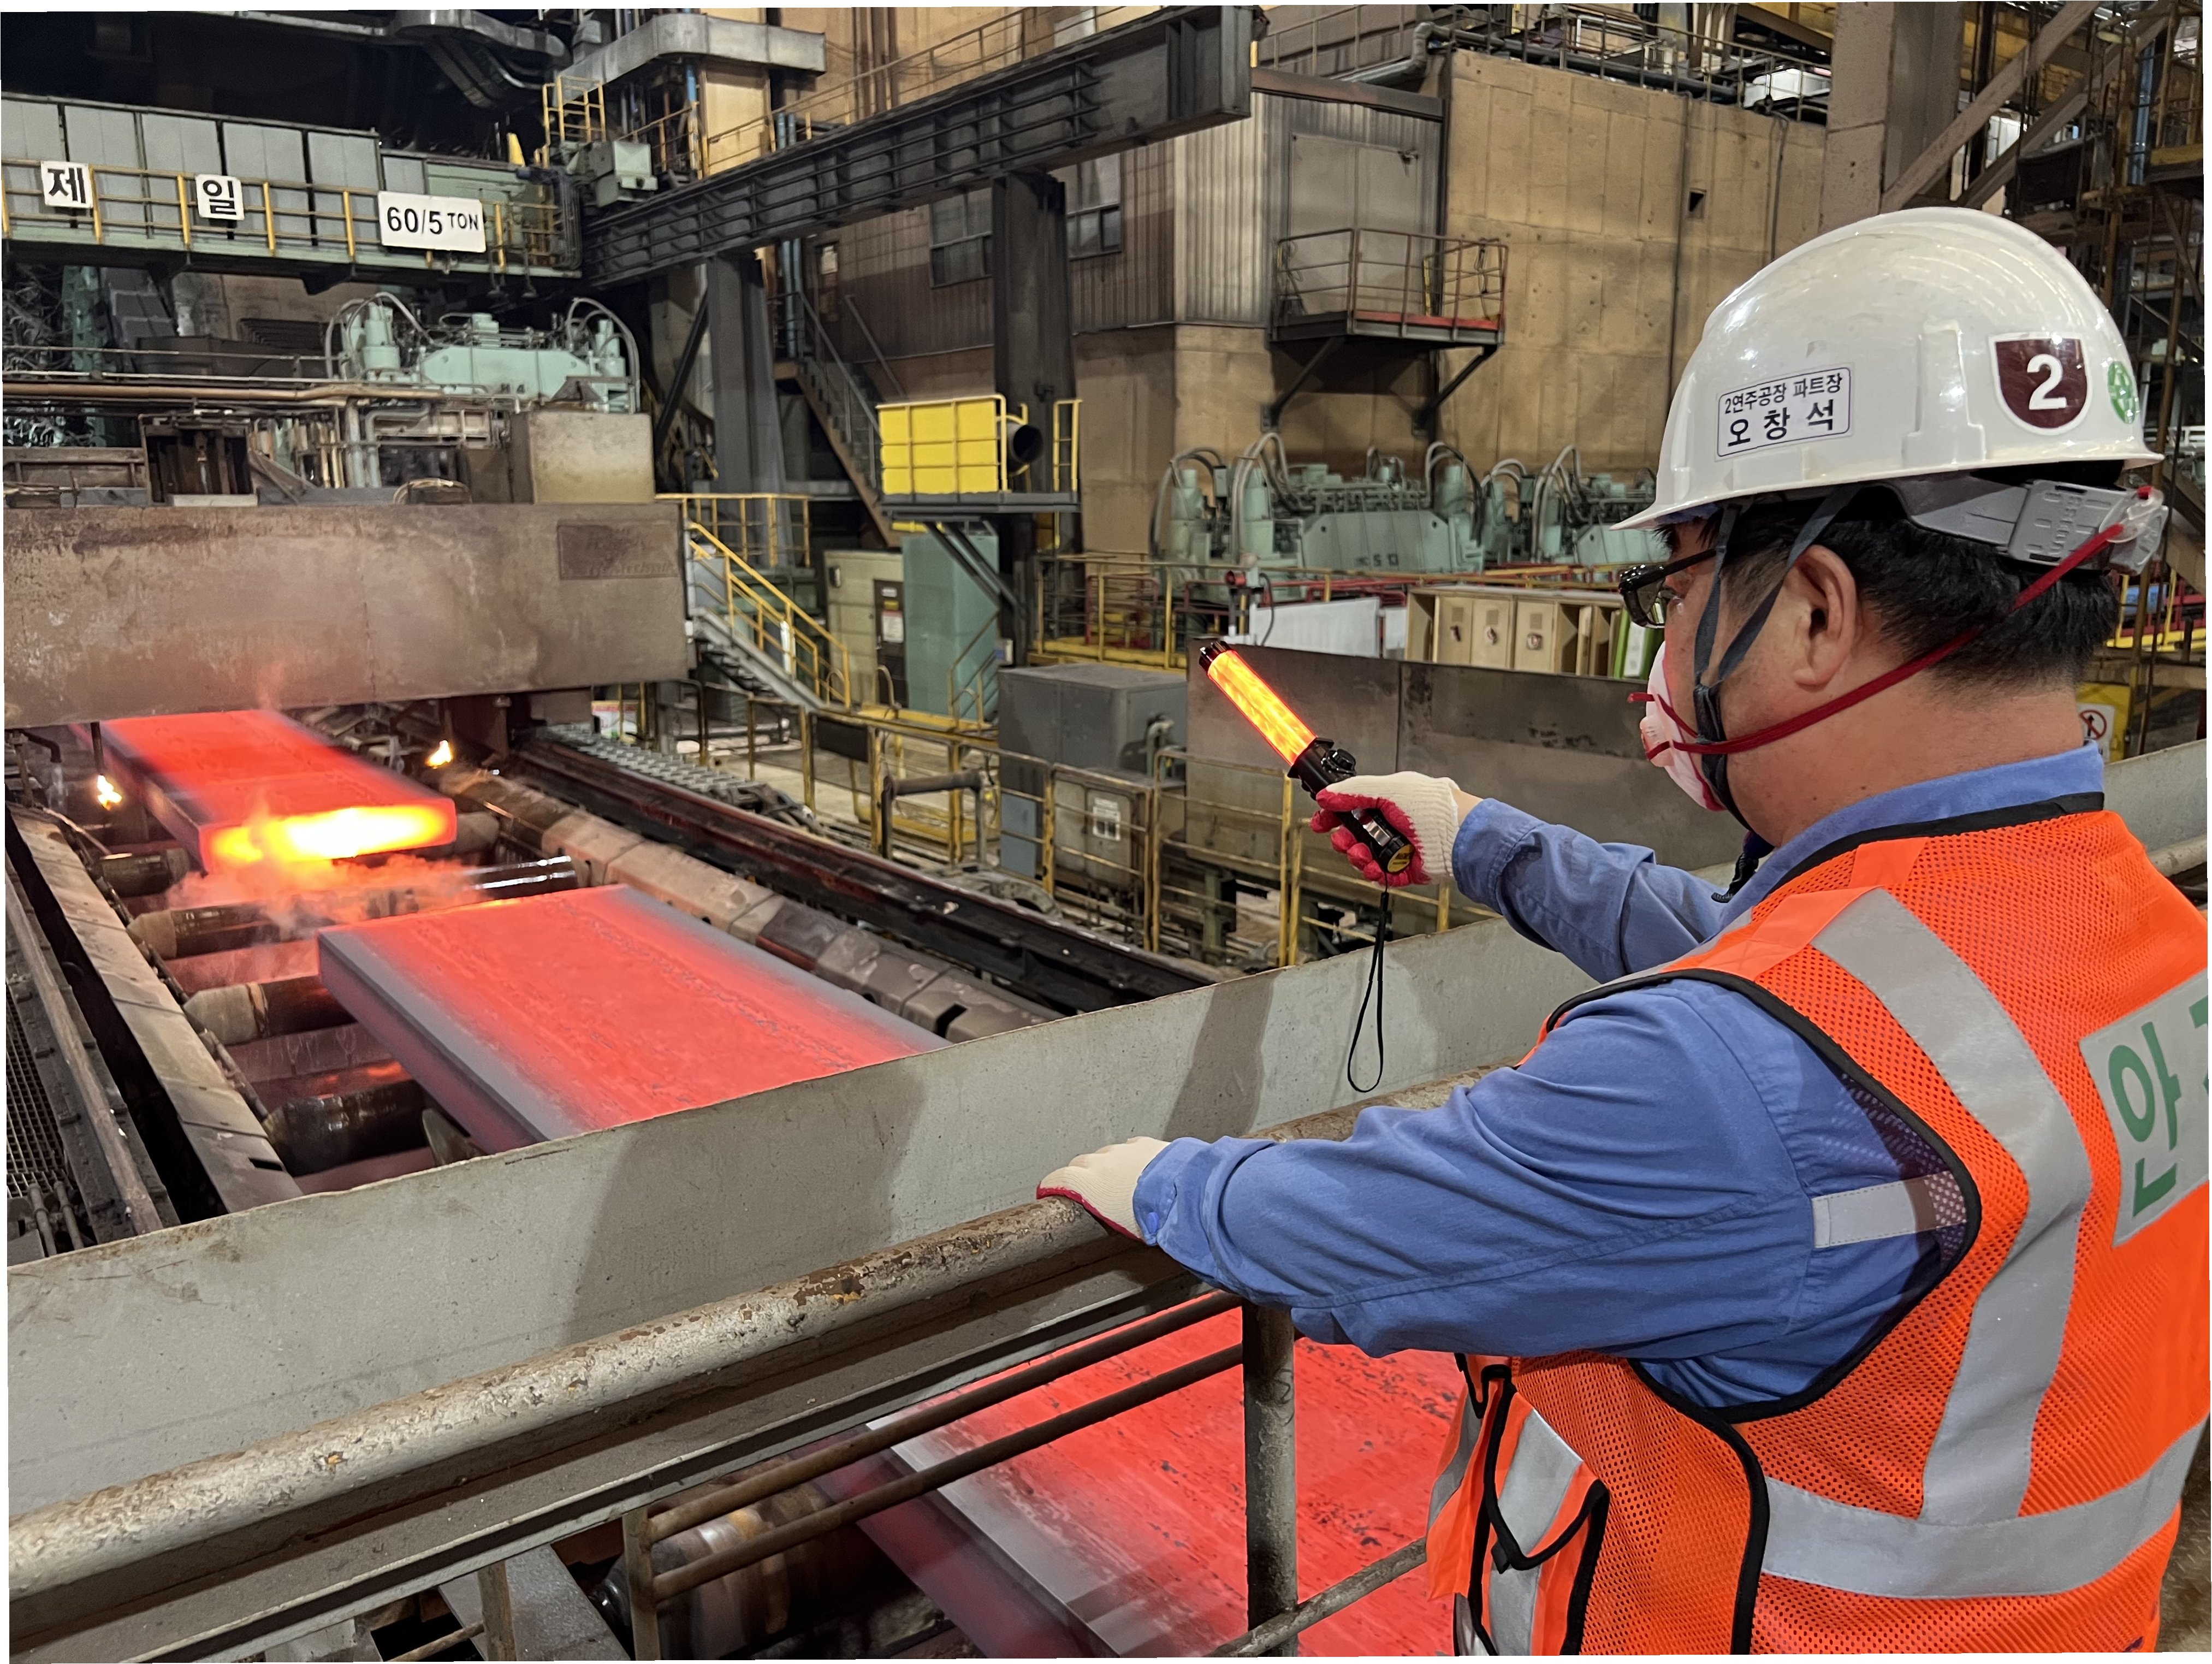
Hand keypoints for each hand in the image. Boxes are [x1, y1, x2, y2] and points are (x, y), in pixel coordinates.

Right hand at [1038, 1136, 1168, 1238]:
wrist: (1179, 1190)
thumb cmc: (1149, 1214)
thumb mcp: (1118, 1225)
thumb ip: (1105, 1215)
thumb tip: (1108, 1220)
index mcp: (1087, 1182)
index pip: (1057, 1179)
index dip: (1050, 1186)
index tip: (1047, 1190)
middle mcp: (1101, 1161)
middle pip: (1081, 1163)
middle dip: (1081, 1174)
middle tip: (1090, 1190)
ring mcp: (1123, 1150)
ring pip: (1107, 1154)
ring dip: (1109, 1165)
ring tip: (1121, 1182)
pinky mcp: (1144, 1144)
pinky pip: (1130, 1148)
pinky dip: (1131, 1157)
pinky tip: (1140, 1168)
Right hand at [1311, 772, 1476, 887]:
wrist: (1457, 835)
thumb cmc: (1434, 807)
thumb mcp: (1388, 789)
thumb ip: (1353, 790)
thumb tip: (1326, 794)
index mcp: (1387, 802)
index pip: (1351, 809)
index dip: (1333, 815)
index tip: (1322, 821)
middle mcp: (1391, 825)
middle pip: (1353, 836)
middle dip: (1343, 840)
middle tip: (1343, 841)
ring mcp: (1397, 848)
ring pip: (1363, 857)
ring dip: (1357, 857)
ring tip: (1362, 855)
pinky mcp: (1403, 870)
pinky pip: (1379, 875)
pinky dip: (1373, 873)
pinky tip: (1375, 868)